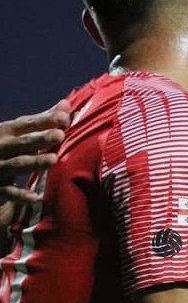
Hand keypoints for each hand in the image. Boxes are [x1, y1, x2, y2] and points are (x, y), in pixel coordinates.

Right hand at [0, 100, 69, 234]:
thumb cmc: (6, 147)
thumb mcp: (18, 132)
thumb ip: (42, 121)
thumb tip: (66, 105)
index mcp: (6, 131)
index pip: (27, 124)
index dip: (45, 120)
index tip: (65, 118)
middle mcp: (0, 147)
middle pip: (22, 143)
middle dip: (40, 139)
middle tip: (60, 136)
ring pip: (16, 164)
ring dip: (34, 162)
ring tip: (53, 159)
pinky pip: (7, 191)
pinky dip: (20, 195)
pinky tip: (35, 197)